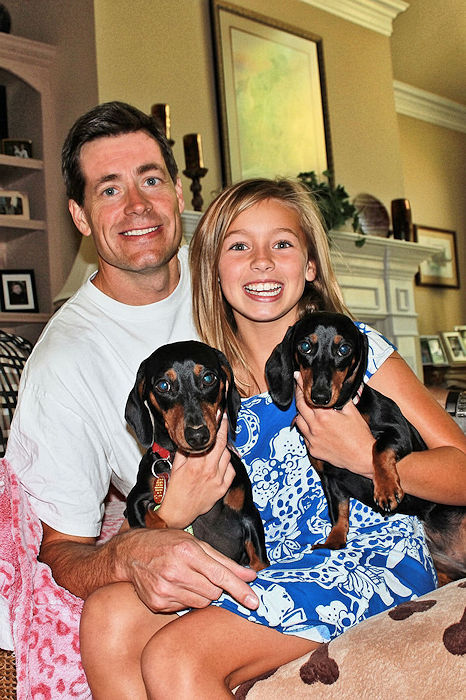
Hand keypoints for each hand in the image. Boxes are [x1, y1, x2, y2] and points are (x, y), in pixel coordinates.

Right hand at [118, 527, 258, 612]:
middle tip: (204, 575)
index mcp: (188, 551)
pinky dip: (186, 599)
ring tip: (188, 579)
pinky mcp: (157, 603)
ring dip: (202, 594)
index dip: (239, 589)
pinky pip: (185, 608)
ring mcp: (165, 589)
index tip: (254, 601)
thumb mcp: (196, 543)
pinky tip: (175, 586)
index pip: (220, 575)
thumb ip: (224, 561)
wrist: (131, 553)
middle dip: (216, 587)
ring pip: (201, 603)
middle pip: (214, 593)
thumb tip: (250, 575)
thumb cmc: (167, 543)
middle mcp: (175, 571)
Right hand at [157, 415, 234, 528]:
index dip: (217, 426)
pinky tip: (220, 464)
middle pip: (223, 444)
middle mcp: (209, 470)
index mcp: (196, 464)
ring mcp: (217, 480)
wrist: (179, 512)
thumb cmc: (175, 490)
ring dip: (224, 450)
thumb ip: (184, 451)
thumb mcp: (176, 467)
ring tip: (217, 447)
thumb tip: (190, 439)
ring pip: (228, 457)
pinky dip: (227, 465)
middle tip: (222, 422)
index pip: (211, 439)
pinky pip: (231, 471)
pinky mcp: (222, 488)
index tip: (219, 416)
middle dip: (224, 431)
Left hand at [294, 372, 374, 477]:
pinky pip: (304, 436)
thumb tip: (336, 389)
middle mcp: (315, 428)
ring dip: (300, 413)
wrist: (363, 457)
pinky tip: (311, 424)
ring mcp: (312, 440)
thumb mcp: (352, 411)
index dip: (302, 385)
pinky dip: (306, 428)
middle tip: (298, 387)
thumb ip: (341, 398)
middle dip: (298, 395)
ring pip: (299, 422)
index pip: (307, 396)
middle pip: (299, 407)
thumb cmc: (360, 436)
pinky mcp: (313, 450)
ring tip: (305, 406)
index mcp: (324, 416)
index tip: (298, 377)